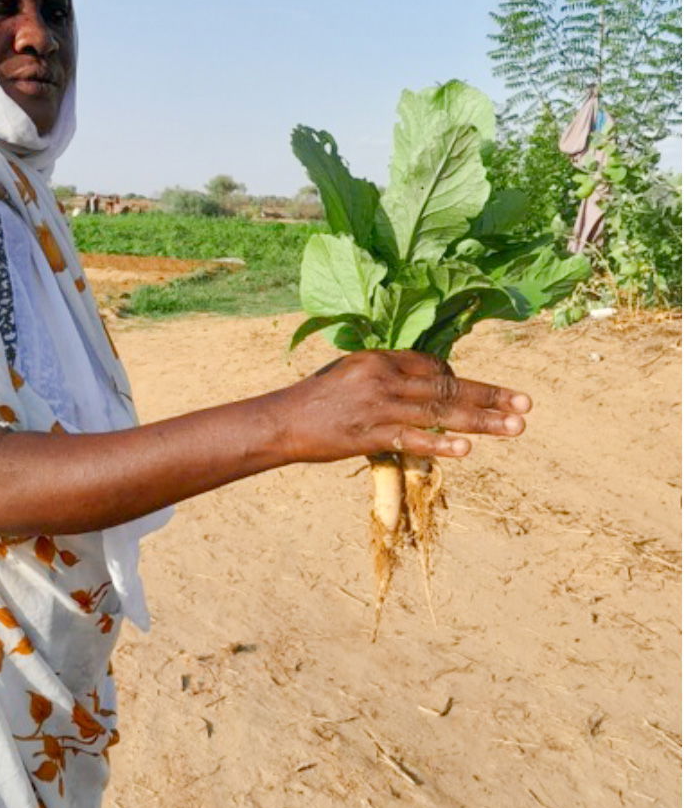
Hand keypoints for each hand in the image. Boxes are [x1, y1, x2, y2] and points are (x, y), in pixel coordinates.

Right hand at [272, 349, 531, 463]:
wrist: (281, 420)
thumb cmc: (315, 399)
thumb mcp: (351, 374)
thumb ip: (385, 378)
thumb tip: (420, 387)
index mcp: (380, 358)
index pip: (432, 365)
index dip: (461, 380)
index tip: (484, 395)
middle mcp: (383, 377)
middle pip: (447, 386)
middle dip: (490, 396)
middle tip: (526, 405)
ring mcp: (377, 406)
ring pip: (438, 411)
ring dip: (481, 420)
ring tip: (515, 426)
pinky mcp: (368, 434)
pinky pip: (411, 438)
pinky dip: (439, 443)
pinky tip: (466, 449)